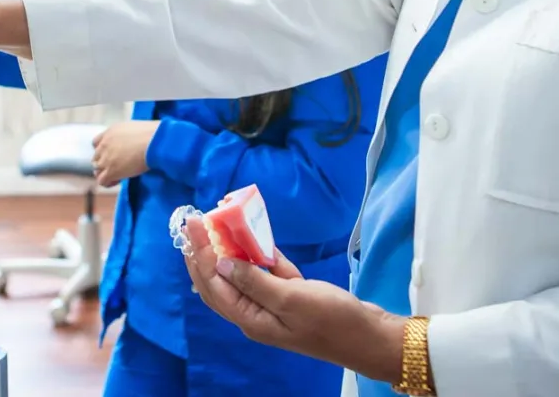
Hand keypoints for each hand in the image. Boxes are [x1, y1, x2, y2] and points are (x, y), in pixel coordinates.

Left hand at [91, 121, 159, 186]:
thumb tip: (131, 143)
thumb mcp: (135, 128)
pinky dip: (108, 182)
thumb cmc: (153, 133)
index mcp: (111, 132)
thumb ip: (126, 136)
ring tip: (118, 175)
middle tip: (117, 165)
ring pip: (97, 170)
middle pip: (96, 157)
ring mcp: (106, 158)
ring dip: (106, 173)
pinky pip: (102, 181)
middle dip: (105, 162)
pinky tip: (118, 181)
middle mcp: (105, 144)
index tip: (112, 154)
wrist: (155, 141)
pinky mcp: (111, 171)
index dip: (103, 150)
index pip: (97, 143)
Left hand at [183, 217, 405, 382]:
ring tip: (218, 225)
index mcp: (250, 319)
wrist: (366, 335)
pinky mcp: (291, 297)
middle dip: (205, 253)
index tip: (192, 225)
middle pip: (220, 282)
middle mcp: (255, 313)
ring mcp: (273, 305)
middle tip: (194, 223)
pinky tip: (256, 238)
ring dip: (231, 251)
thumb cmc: (330, 318)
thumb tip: (221, 263)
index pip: (213, 285)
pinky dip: (261, 256)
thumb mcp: (291, 298)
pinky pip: (268, 274)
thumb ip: (254, 281)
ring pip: (242, 276)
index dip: (200, 254)